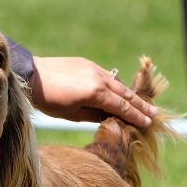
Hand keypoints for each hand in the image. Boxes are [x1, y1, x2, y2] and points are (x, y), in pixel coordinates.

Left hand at [29, 56, 157, 126]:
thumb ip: (94, 115)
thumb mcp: (72, 114)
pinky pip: (107, 76)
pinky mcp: (87, 63)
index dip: (135, 116)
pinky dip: (115, 85)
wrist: (31, 75)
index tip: (147, 123)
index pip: (122, 107)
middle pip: (125, 93)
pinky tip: (119, 92)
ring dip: (129, 94)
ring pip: (117, 83)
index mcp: (96, 93)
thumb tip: (110, 116)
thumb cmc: (49, 100)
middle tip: (154, 113)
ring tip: (141, 103)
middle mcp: (99, 78)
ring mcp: (94, 68)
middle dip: (140, 104)